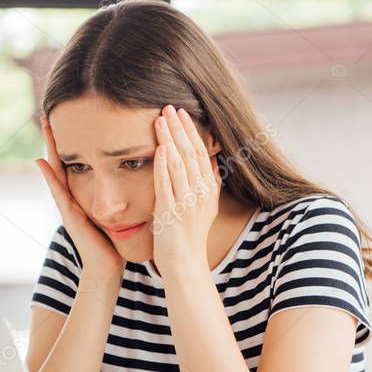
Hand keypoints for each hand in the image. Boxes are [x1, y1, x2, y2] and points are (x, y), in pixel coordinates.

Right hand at [35, 116, 125, 281]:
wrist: (107, 269)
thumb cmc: (115, 244)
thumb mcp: (120, 213)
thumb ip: (121, 198)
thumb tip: (138, 178)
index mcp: (86, 196)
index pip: (80, 164)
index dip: (76, 143)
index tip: (74, 120)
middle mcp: (74, 198)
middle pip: (64, 162)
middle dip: (57, 140)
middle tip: (50, 115)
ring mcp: (68, 206)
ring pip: (57, 172)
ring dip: (50, 150)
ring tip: (45, 128)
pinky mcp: (68, 216)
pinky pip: (57, 191)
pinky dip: (48, 176)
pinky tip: (40, 160)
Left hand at [151, 105, 220, 277]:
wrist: (185, 265)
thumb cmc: (189, 237)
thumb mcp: (205, 207)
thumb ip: (208, 182)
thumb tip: (211, 158)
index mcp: (209, 190)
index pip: (200, 153)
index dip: (191, 131)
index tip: (181, 113)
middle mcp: (201, 193)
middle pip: (191, 153)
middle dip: (180, 128)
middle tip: (169, 107)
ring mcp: (187, 202)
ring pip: (180, 163)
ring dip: (170, 139)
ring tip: (161, 119)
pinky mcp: (171, 212)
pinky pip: (167, 183)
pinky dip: (164, 164)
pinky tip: (160, 148)